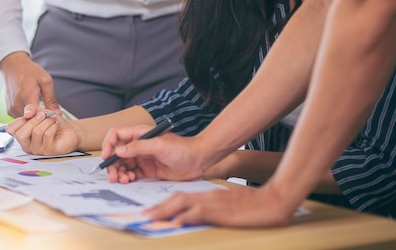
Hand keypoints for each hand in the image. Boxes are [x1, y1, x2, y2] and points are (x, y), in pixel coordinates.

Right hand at [0, 52, 59, 116]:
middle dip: (42, 120)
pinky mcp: (9, 110)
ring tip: (41, 109)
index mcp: (27, 97)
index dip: (47, 118)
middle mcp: (17, 105)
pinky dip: (27, 116)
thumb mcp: (45, 81)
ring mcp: (11, 109)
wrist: (13, 66)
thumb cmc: (30, 71)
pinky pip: (21, 118)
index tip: (54, 116)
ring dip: (34, 118)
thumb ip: (51, 99)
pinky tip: (33, 109)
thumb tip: (57, 114)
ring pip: (26, 121)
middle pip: (32, 121)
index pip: (38, 117)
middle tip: (49, 113)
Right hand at [6, 104, 80, 154]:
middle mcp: (26, 145)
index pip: (10, 130)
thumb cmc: (51, 121)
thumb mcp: (39, 111)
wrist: (68, 128)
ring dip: (47, 121)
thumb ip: (30, 109)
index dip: (20, 119)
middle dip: (34, 120)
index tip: (31, 114)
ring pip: (36, 132)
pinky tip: (56, 126)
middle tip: (43, 115)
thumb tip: (26, 114)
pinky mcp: (48, 151)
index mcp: (21, 134)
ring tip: (52, 120)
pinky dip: (53, 126)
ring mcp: (36, 150)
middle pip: (21, 134)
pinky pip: (47, 135)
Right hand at [102, 125, 207, 183]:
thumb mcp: (159, 145)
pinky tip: (130, 180)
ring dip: (119, 172)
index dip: (108, 144)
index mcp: (139, 133)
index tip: (106, 157)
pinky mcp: (148, 169)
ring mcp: (143, 157)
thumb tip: (118, 150)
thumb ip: (138, 147)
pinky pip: (132, 173)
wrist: (199, 160)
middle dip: (112, 164)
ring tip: (123, 180)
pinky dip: (128, 177)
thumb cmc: (182, 148)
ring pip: (123, 164)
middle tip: (112, 176)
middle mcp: (139, 144)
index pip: (116, 135)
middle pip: (117, 152)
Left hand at [142, 183, 296, 227]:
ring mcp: (214, 203)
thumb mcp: (231, 206)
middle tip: (144, 214)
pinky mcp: (222, 211)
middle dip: (159, 207)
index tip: (153, 210)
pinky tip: (177, 221)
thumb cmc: (256, 204)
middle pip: (177, 198)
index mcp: (209, 195)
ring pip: (183, 203)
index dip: (166, 203)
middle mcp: (208, 196)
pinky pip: (200, 213)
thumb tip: (199, 216)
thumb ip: (215, 208)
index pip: (182, 197)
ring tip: (151, 217)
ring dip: (165, 210)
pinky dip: (186, 216)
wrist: (274, 200)